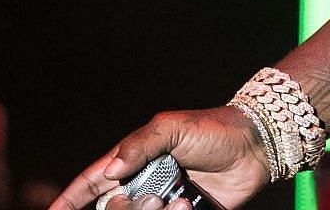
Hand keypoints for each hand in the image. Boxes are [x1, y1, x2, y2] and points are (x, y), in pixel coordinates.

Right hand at [49, 105, 271, 209]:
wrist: (258, 144)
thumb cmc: (215, 129)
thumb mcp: (173, 127)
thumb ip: (138, 144)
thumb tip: (109, 172)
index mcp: (136, 160)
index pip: (93, 182)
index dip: (71, 198)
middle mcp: (146, 182)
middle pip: (114, 207)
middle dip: (128, 207)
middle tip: (154, 197)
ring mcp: (165, 198)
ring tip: (181, 199)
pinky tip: (191, 204)